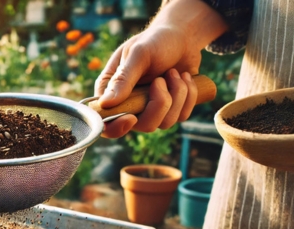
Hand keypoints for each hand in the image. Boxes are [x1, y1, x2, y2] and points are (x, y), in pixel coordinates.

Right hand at [94, 0, 227, 137]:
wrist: (182, 36)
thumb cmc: (155, 41)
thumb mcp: (138, 54)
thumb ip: (122, 79)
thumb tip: (105, 104)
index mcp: (111, 93)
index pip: (105, 122)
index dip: (116, 128)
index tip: (131, 118)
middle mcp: (129, 105)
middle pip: (142, 125)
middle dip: (159, 103)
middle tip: (161, 79)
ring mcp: (150, 109)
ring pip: (165, 123)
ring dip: (177, 95)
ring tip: (176, 73)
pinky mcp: (171, 110)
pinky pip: (181, 117)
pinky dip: (188, 96)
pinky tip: (185, 78)